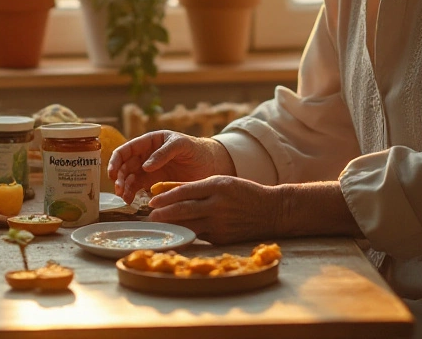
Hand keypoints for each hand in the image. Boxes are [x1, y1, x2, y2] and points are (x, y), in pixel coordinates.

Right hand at [107, 131, 234, 203]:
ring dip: (123, 187)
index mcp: (149, 142)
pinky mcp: (154, 183)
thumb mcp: (181, 145)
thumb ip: (164, 153)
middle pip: (124, 166)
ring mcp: (148, 170)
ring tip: (125, 198)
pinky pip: (138, 188)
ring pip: (129, 178)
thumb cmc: (195, 149)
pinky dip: (132, 194)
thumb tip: (145, 167)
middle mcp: (145, 155)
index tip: (112, 173)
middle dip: (118, 177)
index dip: (116, 160)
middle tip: (119, 189)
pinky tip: (131, 200)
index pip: (126, 149)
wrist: (210, 164)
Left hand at [146, 175, 279, 244]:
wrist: (271, 211)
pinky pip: (199, 235)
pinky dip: (186, 233)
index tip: (151, 201)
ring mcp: (220, 223)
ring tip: (158, 227)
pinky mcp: (222, 238)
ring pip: (188, 226)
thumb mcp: (221, 182)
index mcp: (217, 186)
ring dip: (170, 227)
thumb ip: (195, 187)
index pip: (184, 191)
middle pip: (182, 210)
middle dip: (162, 214)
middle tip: (149, 217)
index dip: (165, 197)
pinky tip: (176, 233)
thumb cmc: (243, 193)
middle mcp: (217, 205)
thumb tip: (166, 190)